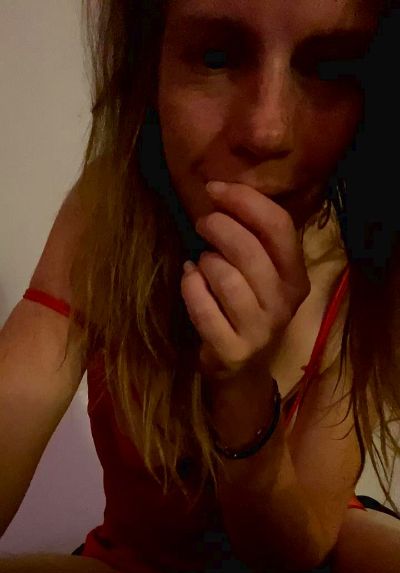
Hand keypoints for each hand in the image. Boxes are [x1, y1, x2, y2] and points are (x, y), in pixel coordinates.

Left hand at [180, 182, 310, 381]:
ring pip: (225, 277)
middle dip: (218, 227)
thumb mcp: (262, 272)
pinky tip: (190, 279)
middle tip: (203, 224)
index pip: (278, 226)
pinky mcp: (232, 349)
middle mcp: (284, 303)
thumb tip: (221, 190)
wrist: (242, 367)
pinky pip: (203, 307)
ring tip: (202, 263)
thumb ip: (253, 236)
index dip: (244, 201)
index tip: (215, 189)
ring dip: (205, 261)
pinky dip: (190, 287)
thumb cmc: (246, 306)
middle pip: (250, 250)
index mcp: (296, 277)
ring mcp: (260, 329)